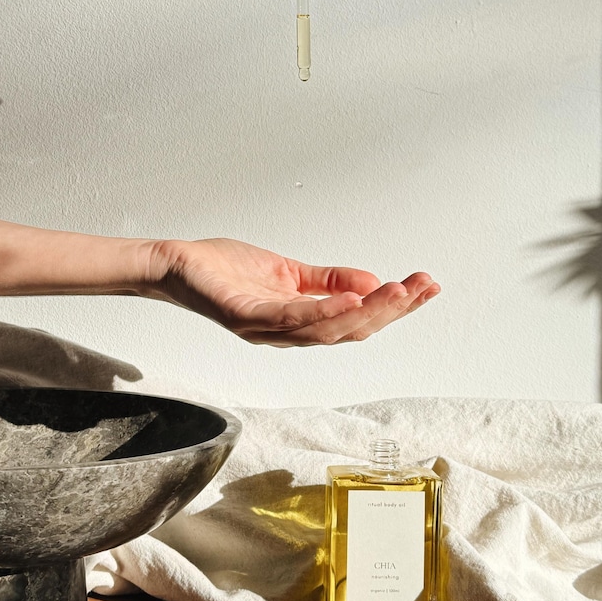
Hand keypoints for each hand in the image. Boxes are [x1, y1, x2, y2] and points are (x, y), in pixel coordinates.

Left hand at [143, 238, 439, 346]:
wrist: (176, 266)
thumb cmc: (225, 271)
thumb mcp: (288, 272)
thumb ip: (328, 280)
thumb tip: (371, 280)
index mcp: (300, 323)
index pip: (355, 321)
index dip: (392, 308)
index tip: (425, 287)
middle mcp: (287, 334)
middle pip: (350, 331)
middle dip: (391, 311)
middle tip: (423, 288)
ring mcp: (267, 330)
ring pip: (328, 330)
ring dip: (367, 312)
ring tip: (399, 292)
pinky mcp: (246, 318)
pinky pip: (292, 319)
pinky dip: (325, 311)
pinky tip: (352, 299)